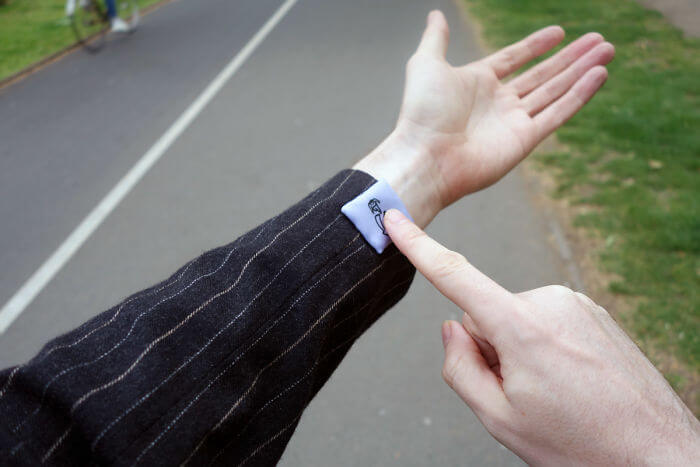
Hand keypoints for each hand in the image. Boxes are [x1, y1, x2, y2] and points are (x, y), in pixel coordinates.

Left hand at [355, 11, 613, 225]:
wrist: (426, 155)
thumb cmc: (422, 112)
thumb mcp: (426, 64)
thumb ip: (436, 39)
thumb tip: (435, 14)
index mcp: (477, 83)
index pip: (513, 59)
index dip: (536, 46)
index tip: (559, 31)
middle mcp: (498, 102)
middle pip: (542, 75)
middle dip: (571, 57)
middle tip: (599, 39)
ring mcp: (513, 121)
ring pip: (556, 91)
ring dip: (582, 71)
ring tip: (606, 50)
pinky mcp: (525, 140)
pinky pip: (558, 113)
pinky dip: (579, 95)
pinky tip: (598, 75)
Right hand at [384, 209, 699, 465]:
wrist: (656, 453)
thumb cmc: (580, 444)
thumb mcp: (500, 419)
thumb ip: (460, 368)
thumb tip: (451, 327)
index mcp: (521, 327)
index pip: (455, 276)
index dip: (418, 246)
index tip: (394, 219)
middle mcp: (550, 302)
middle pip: (485, 314)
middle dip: (491, 347)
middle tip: (522, 390)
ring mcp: (575, 303)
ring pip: (515, 317)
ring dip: (521, 348)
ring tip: (553, 389)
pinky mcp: (591, 310)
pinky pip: (544, 319)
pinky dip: (545, 345)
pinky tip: (570, 378)